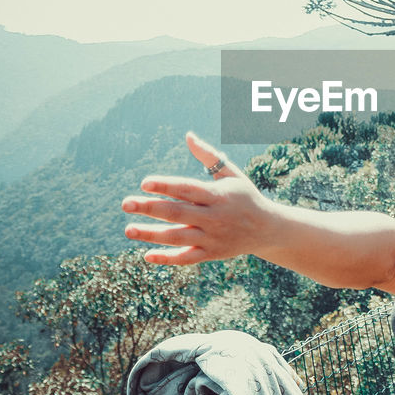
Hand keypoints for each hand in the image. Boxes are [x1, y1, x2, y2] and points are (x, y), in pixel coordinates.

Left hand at [122, 132, 274, 265]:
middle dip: (149, 208)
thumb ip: (209, 156)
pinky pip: (187, 258)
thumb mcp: (231, 174)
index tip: (144, 183)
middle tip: (125, 203)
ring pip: (178, 237)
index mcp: (218, 195)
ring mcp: (213, 237)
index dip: (165, 186)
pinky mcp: (212, 254)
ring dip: (151, 234)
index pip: (187, 189)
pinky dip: (168, 258)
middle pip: (177, 213)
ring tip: (128, 229)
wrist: (268, 228)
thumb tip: (188, 135)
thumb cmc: (245, 196)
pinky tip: (146, 255)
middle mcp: (215, 217)